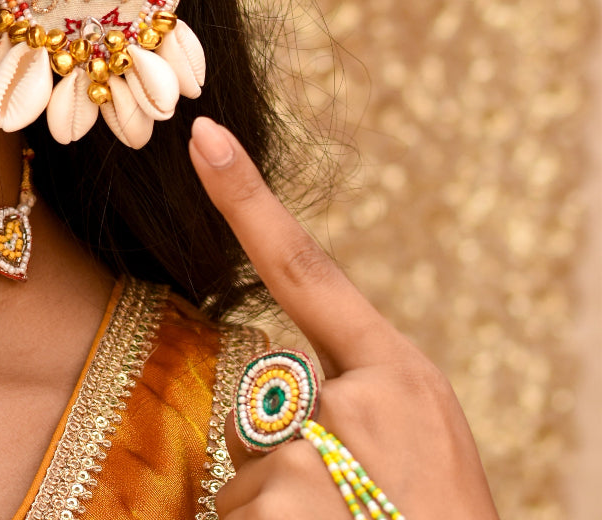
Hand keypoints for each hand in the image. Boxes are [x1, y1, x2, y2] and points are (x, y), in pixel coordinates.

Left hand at [189, 116, 499, 519]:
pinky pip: (232, 515)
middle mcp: (357, 401)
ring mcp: (319, 454)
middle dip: (281, 468)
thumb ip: (348, 406)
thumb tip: (266, 413)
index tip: (202, 135)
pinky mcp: (283, 504)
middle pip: (259, 409)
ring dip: (278, 517)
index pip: (304, 265)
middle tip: (355, 516)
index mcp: (399, 375)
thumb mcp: (415, 451)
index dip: (244, 198)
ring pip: (245, 476)